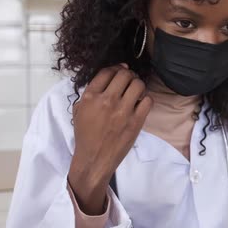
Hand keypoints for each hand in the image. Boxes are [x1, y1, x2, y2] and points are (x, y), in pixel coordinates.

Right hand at [68, 64, 152, 214]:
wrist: (94, 159)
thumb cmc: (85, 135)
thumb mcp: (79, 111)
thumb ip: (90, 93)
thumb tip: (107, 78)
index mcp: (90, 97)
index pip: (107, 72)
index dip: (116, 68)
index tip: (121, 70)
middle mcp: (106, 100)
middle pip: (125, 75)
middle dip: (129, 75)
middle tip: (130, 80)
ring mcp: (122, 111)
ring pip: (138, 84)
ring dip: (138, 85)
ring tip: (136, 91)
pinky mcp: (136, 121)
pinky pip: (148, 100)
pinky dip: (146, 99)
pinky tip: (141, 103)